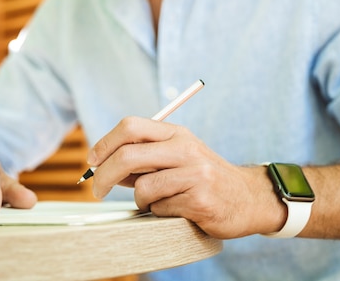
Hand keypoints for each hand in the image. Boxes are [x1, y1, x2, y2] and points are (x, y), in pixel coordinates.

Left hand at [88, 117, 285, 238]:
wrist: (247, 198)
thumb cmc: (204, 177)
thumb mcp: (177, 157)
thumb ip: (144, 157)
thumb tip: (101, 165)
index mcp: (176, 133)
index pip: (130, 126)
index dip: (104, 144)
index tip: (92, 161)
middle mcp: (185, 148)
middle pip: (128, 156)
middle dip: (103, 176)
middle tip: (96, 190)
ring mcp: (195, 174)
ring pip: (143, 188)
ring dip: (140, 201)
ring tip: (155, 202)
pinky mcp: (200, 199)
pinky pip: (160, 209)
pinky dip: (160, 213)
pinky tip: (176, 210)